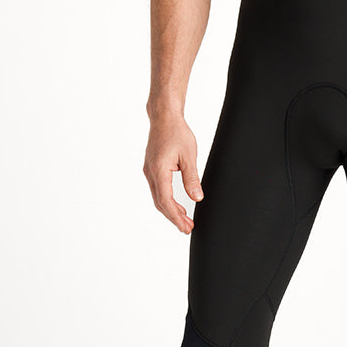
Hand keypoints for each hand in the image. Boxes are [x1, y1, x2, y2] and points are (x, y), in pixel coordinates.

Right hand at [143, 112, 203, 231]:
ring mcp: (149, 171)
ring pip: (158, 197)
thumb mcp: (189, 156)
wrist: (164, 117)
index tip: (185, 227)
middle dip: (174, 217)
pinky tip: (177, 205)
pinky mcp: (151, 169)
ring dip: (170, 210)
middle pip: (160, 203)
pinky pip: (158, 190)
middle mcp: (150, 173)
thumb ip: (192, 178)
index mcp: (159, 170)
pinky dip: (167, 200)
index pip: (166, 201)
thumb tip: (197, 198)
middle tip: (187, 228)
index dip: (176, 217)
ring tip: (185, 220)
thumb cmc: (177, 132)